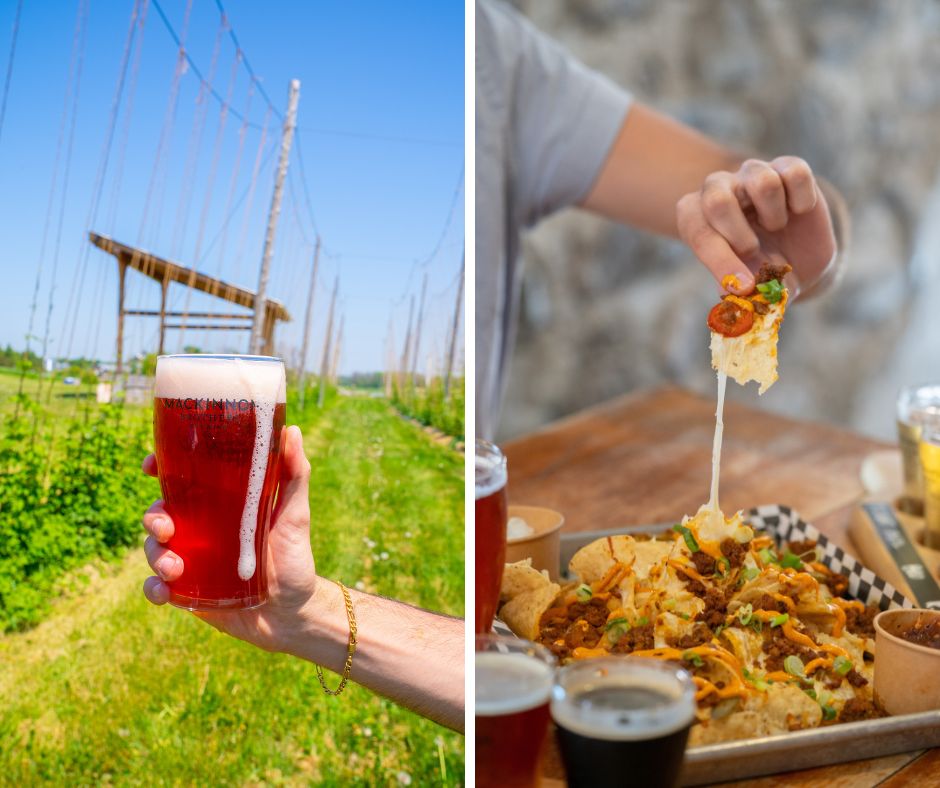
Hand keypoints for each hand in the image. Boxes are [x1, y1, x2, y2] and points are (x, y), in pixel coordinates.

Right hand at [141, 425, 315, 651]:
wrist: (293, 611)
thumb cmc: (294, 557)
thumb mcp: (295, 514)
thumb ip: (295, 476)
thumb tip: (293, 431)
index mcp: (220, 504)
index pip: (182, 479)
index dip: (160, 467)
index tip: (150, 465)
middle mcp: (200, 529)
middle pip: (160, 512)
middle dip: (153, 517)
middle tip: (166, 528)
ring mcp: (191, 560)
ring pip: (154, 549)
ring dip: (155, 555)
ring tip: (174, 568)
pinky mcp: (187, 592)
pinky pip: (157, 587)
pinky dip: (154, 588)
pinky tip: (165, 591)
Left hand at [676, 156, 835, 297]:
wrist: (800, 263)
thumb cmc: (761, 274)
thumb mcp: (749, 291)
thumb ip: (741, 297)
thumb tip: (738, 297)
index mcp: (696, 217)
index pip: (695, 229)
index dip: (718, 259)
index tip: (743, 287)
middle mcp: (717, 189)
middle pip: (717, 200)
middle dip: (740, 237)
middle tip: (753, 252)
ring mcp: (751, 174)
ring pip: (762, 183)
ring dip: (775, 216)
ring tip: (775, 227)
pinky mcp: (786, 166)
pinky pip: (795, 173)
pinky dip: (802, 200)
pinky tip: (798, 211)